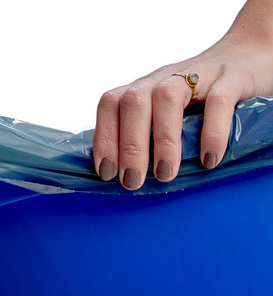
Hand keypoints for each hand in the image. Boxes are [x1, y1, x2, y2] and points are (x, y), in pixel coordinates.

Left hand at [93, 0, 272, 189]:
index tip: (107, 172)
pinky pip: (218, 101)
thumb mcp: (166, 113)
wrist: (247, 57)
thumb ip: (148, 134)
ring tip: (165, 174)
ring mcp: (197, 74)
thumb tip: (127, 175)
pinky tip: (209, 159)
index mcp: (143, 88)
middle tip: (133, 181)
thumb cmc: (198, 100)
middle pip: (134, 102)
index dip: (104, 138)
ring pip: (168, 98)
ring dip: (163, 141)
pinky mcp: (231, 77)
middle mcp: (163, 78)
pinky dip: (211, 132)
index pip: (110, 104)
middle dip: (129, 146)